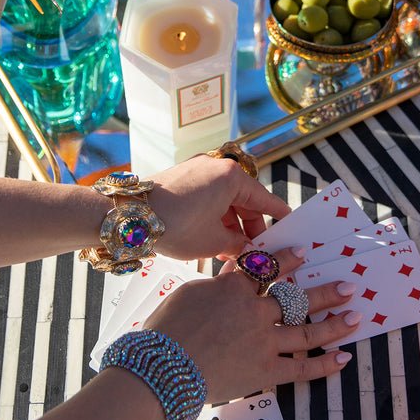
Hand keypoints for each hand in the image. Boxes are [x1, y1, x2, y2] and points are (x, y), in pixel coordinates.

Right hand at [143, 248, 361, 401]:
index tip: (305, 253)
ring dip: (334, 322)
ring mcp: (263, 341)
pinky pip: (301, 369)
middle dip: (326, 291)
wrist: (161, 368)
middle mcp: (256, 311)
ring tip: (356, 315)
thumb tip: (236, 266)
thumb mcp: (192, 291)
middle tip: (349, 285)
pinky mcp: (264, 371)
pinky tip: (343, 359)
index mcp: (236, 288)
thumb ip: (220, 280)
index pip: (268, 269)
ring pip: (307, 330)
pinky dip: (323, 365)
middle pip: (297, 298)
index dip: (288, 260)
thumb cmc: (168, 326)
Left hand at [148, 154, 289, 260]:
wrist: (130, 216)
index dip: (277, 216)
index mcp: (232, 177)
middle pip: (243, 200)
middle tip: (256, 251)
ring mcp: (198, 170)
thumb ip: (236, 244)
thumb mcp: (213, 241)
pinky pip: (208, 197)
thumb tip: (245, 249)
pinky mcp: (182, 178)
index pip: (263, 199)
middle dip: (250, 227)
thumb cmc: (175, 225)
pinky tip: (212, 239)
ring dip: (230, 225)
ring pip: (224, 200)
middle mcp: (217, 167)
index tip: (289, 224)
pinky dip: (214, 216)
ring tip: (231, 252)